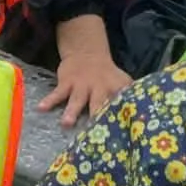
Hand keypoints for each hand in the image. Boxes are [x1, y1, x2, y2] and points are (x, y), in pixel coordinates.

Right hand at [40, 13, 131, 128]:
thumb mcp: (122, 82)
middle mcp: (99, 89)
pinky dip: (49, 100)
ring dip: (71, 111)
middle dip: (97, 117)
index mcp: (115, 90)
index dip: (121, 117)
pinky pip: (57, 93)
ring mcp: (82, 86)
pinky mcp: (67, 83)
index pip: (120, 104)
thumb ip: (130, 98)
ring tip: (66, 124)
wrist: (87, 53)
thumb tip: (144, 116)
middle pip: (99, 105)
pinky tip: (40, 108)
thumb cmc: (107, 75)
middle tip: (94, 132)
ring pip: (77, 100)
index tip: (123, 132)